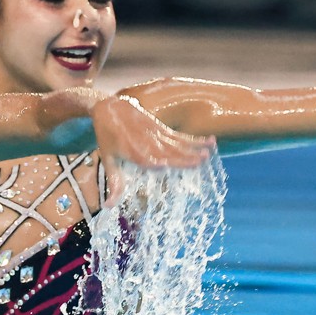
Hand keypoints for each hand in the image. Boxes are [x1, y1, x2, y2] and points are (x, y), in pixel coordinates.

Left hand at [91, 94, 215, 200]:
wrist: (108, 107)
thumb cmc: (106, 136)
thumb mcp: (107, 159)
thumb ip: (114, 182)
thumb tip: (108, 206)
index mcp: (135, 152)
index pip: (153, 161)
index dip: (166, 163)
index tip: (178, 167)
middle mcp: (148, 143)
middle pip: (170, 151)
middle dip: (186, 156)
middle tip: (204, 160)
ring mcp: (155, 133)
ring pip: (177, 142)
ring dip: (194, 146)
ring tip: (209, 151)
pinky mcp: (160, 126)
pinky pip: (178, 134)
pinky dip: (193, 138)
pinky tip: (207, 140)